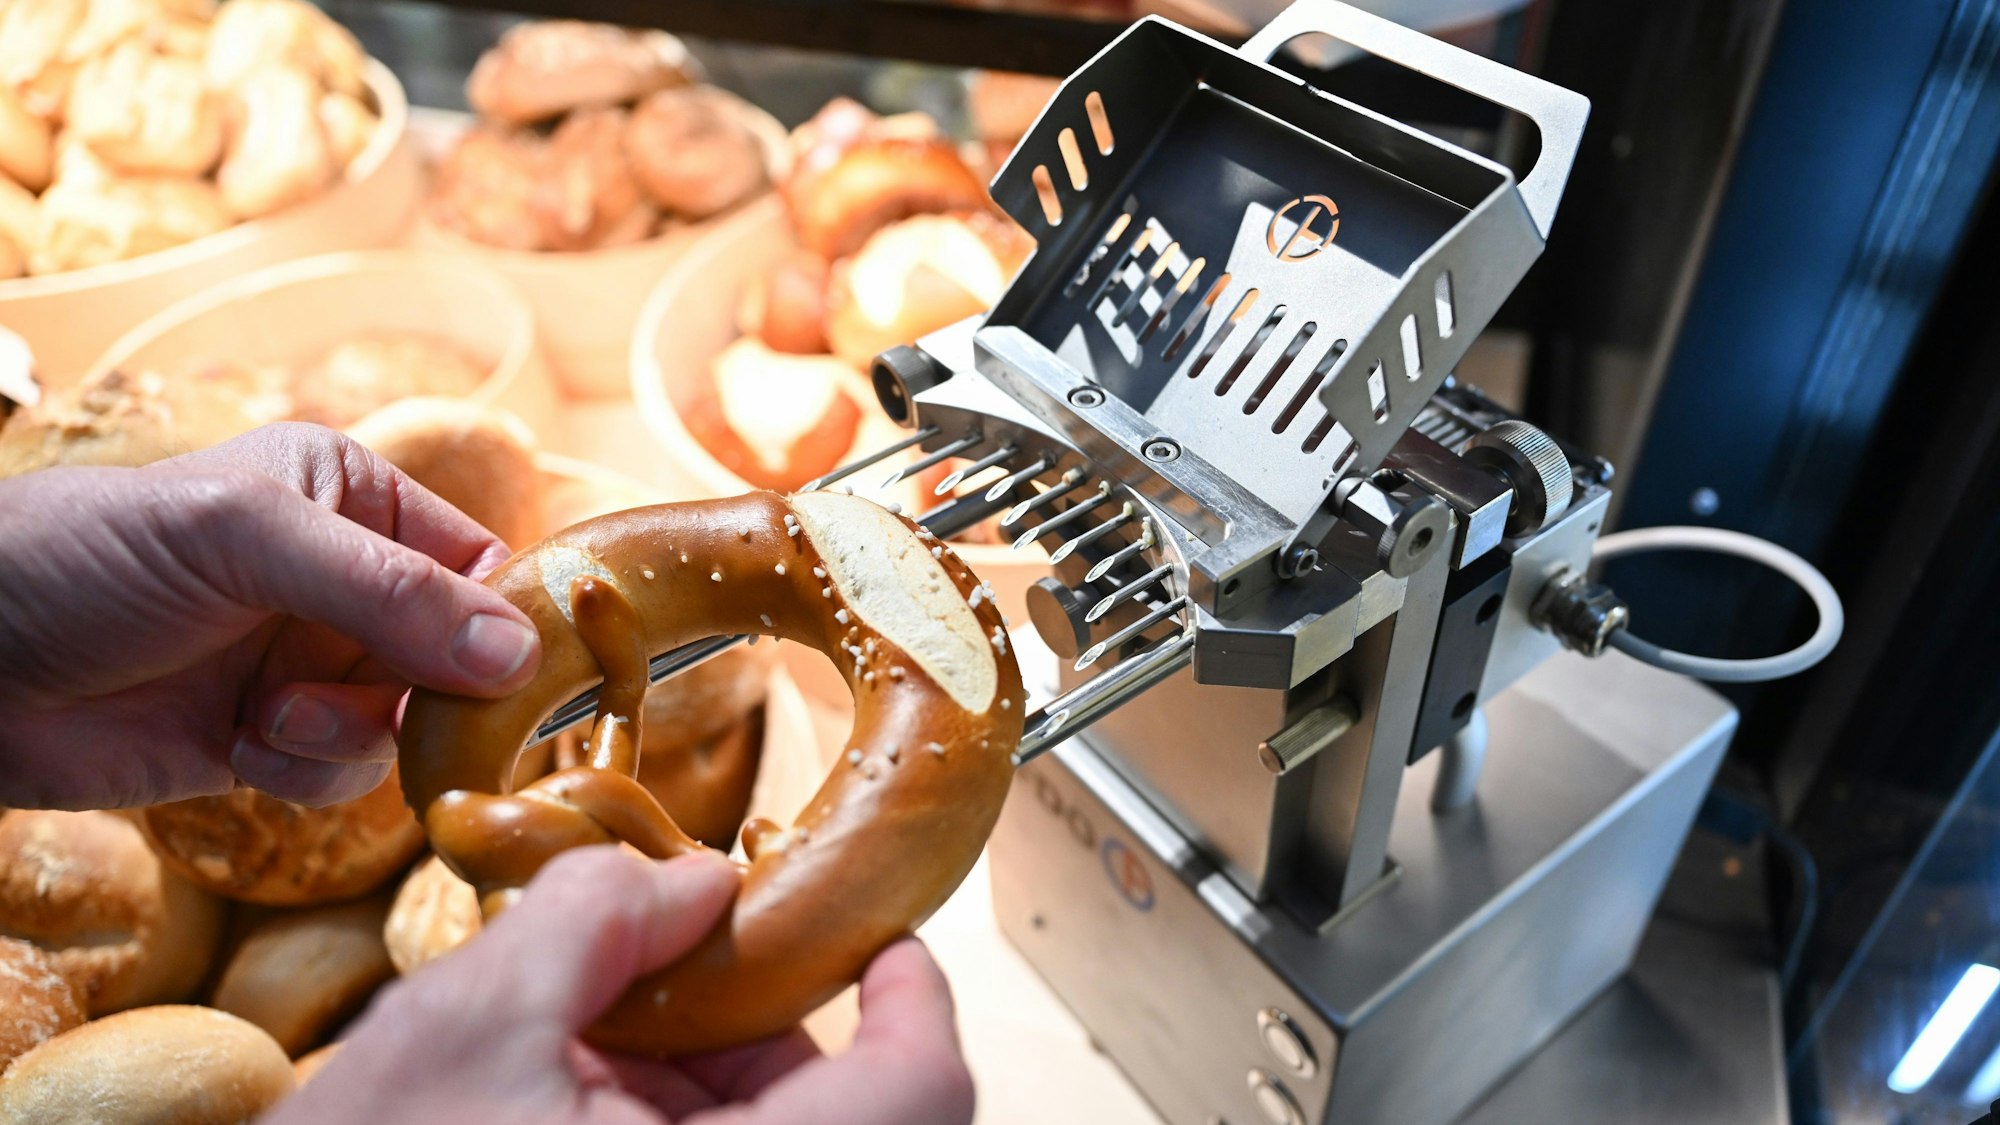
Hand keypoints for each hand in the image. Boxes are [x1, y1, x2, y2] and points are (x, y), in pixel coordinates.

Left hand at [0, 423, 541, 809]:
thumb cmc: (87, 560)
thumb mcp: (247, 541)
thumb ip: (387, 592)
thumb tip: (516, 652)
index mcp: (350, 497)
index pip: (479, 562)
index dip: (504, 620)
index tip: (518, 676)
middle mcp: (342, 577)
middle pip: (456, 654)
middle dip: (421, 690)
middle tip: (388, 706)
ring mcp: (306, 659)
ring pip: (405, 721)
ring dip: (349, 735)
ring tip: (267, 717)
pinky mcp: (268, 736)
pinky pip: (346, 771)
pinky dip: (307, 771)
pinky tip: (240, 751)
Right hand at [272, 848, 976, 1124]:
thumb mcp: (464, 1029)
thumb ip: (591, 921)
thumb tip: (688, 881)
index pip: (921, 1090)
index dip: (914, 997)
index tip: (879, 935)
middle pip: (846, 1117)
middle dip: (769, 1027)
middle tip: (688, 964)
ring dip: (708, 1085)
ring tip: (594, 1040)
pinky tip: (571, 1102)